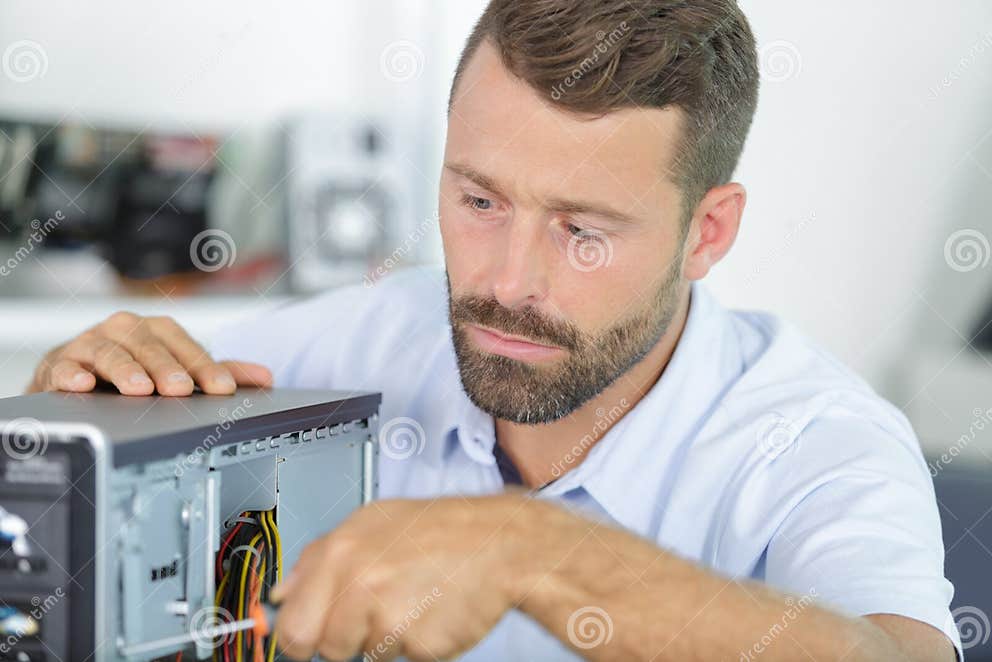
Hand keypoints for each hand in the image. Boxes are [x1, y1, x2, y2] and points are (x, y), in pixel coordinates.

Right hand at [26, 311, 271, 395]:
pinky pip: (62, 366)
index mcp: (156, 330)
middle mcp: (123, 331)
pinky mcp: (58, 364)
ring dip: (124, 370)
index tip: (222, 389)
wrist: (75, 373)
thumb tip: (265, 377)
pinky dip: (71, 374)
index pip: (185, 345)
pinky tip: (82, 385)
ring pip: (108, 352)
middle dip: (166, 367)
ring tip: (139, 389)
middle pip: (148, 345)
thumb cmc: (132, 368)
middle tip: (181, 388)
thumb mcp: (175, 369)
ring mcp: (90, 344)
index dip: (205, 366)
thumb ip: (216, 372)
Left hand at [269, 494, 539, 661]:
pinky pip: (402, 659)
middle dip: (340, 643)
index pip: (292, 624)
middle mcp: (359, 584)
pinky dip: (414, 643)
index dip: (301, 636)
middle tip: (369, 619)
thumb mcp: (371, 523)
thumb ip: (318, 558)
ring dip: (382, 639)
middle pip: (324, 649)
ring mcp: (390, 617)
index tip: (310, 637)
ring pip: (364, 655)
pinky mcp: (419, 645)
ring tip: (409, 601)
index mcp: (339, 553)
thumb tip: (280, 595)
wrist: (499, 544)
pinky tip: (430, 610)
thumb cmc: (437, 531)